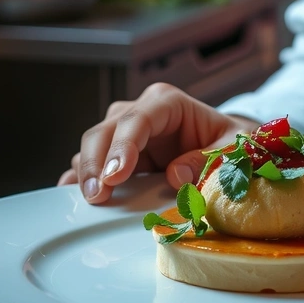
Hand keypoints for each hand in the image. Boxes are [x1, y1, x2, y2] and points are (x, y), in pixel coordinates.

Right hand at [57, 81, 259, 204]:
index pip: (139, 119)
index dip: (123, 146)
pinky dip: (81, 177)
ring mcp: (125, 132)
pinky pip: (92, 161)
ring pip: (93, 144)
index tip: (114, 175)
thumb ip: (209, 159)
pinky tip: (72, 194)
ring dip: (87, 172)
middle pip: (106, 130)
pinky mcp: (118, 153)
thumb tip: (176, 175)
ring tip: (91, 200)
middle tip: (97, 195)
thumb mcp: (231, 148)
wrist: (224, 147)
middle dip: (96, 162)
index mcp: (168, 102)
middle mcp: (141, 111)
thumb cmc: (228, 142)